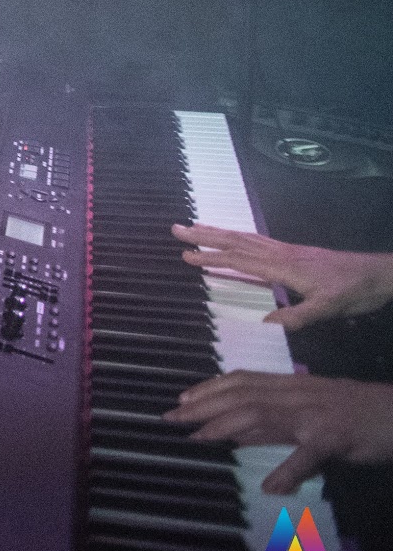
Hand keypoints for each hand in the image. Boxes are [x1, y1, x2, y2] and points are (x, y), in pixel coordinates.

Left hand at [168, 371, 392, 492]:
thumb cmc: (356, 413)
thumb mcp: (310, 410)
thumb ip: (274, 420)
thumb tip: (233, 432)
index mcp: (291, 386)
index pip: (241, 381)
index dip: (208, 388)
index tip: (180, 400)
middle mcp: (296, 394)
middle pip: (242, 396)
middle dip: (204, 406)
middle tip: (172, 419)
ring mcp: (314, 414)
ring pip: (264, 414)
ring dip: (227, 426)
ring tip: (199, 438)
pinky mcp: (336, 437)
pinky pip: (308, 454)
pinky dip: (288, 469)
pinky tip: (272, 486)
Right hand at [171, 223, 392, 328]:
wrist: (378, 274)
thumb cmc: (354, 292)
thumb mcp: (329, 309)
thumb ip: (297, 316)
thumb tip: (263, 323)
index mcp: (283, 267)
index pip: (240, 260)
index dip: (212, 258)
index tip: (185, 256)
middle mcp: (281, 254)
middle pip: (237, 241)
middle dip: (205, 235)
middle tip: (177, 228)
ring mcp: (287, 250)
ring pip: (246, 237)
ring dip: (218, 232)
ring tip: (195, 227)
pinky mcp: (294, 252)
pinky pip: (258, 240)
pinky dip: (238, 236)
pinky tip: (233, 237)